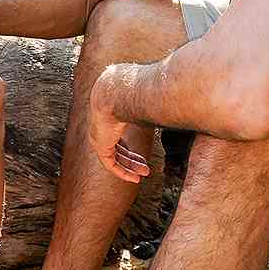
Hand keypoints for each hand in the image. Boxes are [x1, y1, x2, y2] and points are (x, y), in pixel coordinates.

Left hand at [88, 67, 150, 183]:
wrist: (115, 92)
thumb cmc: (132, 90)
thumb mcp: (143, 97)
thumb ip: (153, 99)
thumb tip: (170, 91)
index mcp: (109, 116)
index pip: (118, 137)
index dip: (131, 149)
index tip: (143, 158)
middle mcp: (101, 128)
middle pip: (117, 148)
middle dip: (132, 160)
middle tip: (146, 169)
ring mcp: (98, 137)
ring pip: (115, 158)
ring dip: (130, 168)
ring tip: (143, 175)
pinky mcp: (100, 145)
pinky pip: (110, 165)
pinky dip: (122, 172)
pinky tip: (134, 179)